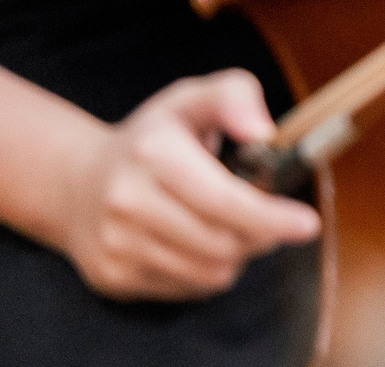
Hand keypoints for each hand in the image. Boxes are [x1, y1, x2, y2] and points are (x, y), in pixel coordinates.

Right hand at [54, 71, 320, 301]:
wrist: (77, 181)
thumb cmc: (153, 136)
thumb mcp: (192, 98)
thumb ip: (235, 96)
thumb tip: (263, 131)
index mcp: (153, 152)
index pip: (223, 201)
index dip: (271, 217)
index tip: (307, 224)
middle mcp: (126, 201)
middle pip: (220, 243)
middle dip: (260, 236)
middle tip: (270, 221)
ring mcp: (115, 243)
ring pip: (206, 272)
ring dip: (236, 257)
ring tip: (234, 229)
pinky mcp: (112, 277)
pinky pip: (184, 289)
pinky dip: (206, 272)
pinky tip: (200, 244)